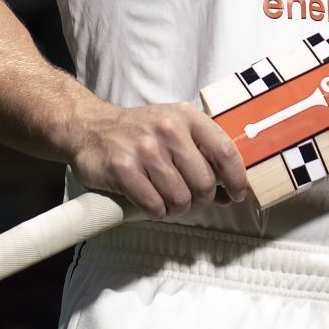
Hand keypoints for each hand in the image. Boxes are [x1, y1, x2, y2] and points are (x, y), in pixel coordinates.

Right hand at [67, 101, 249, 218]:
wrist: (91, 128)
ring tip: (169, 201)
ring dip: (177, 208)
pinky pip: (154, 206)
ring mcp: (144, 149)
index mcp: (186, 116)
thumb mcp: (175, 127)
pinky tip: (152, 202)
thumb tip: (231, 192)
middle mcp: (167, 129)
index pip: (225, 151)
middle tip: (191, 199)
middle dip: (201, 199)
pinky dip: (157, 211)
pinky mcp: (123, 169)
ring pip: (180, 198)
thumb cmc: (141, 133)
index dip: (236, 179)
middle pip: (204, 182)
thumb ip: (204, 154)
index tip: (236, 194)